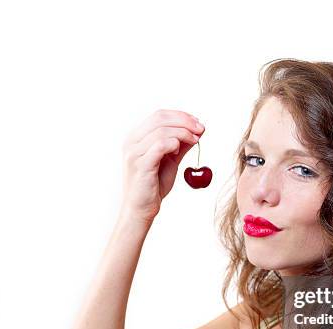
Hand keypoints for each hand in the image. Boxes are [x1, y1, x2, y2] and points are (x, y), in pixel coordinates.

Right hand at [119, 109, 204, 223]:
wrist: (141, 208)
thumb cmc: (154, 185)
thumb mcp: (171, 160)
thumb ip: (182, 144)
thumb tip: (199, 130)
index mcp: (136, 137)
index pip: (159, 115)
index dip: (181, 116)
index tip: (198, 123)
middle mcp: (132, 142)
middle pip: (160, 118)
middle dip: (184, 121)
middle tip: (200, 129)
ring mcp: (134, 152)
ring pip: (162, 130)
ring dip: (183, 133)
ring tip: (195, 141)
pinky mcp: (140, 164)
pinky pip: (160, 145)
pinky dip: (174, 143)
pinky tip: (180, 150)